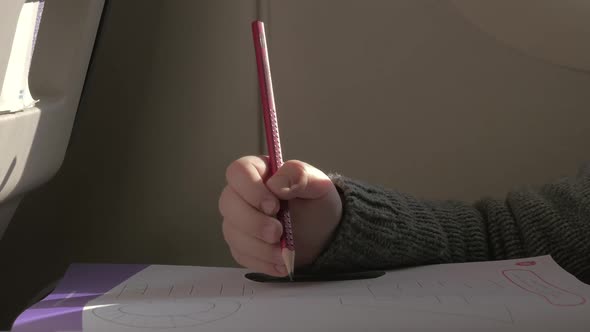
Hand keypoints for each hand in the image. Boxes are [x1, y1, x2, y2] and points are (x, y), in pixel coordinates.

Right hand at [219, 156, 341, 276]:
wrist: (322, 234)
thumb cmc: (317, 204)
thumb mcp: (319, 184)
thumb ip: (300, 175)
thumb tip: (275, 184)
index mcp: (258, 172)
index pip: (238, 172)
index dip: (251, 189)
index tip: (274, 206)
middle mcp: (242, 194)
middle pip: (228, 203)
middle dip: (253, 222)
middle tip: (278, 233)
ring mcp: (238, 221)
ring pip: (232, 232)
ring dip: (259, 247)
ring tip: (285, 252)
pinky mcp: (241, 245)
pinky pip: (241, 254)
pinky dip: (262, 261)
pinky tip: (281, 262)